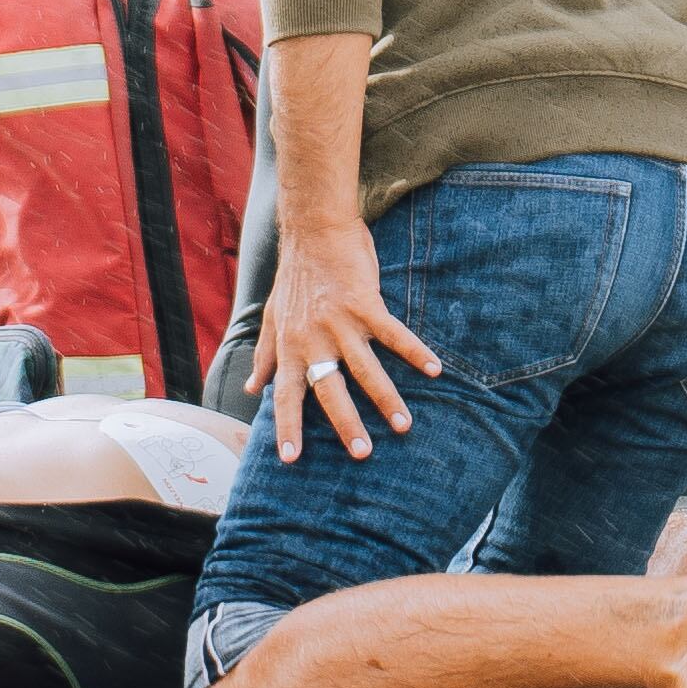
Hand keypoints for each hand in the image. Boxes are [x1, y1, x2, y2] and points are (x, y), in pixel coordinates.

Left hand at [256, 219, 440, 462]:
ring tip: (403, 425)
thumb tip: (252, 386)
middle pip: (329, 389)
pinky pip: (394, 333)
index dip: (288, 426)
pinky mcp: (365, 303)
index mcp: (290, 345)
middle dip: (346, 424)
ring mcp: (340, 321)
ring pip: (365, 368)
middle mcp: (313, 338)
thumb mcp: (272, 316)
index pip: (286, 394)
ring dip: (386, 399)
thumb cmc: (294, 276)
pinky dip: (415, 352)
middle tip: (361, 454)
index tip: (291, 458)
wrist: (313, 228)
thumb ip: (265, 354)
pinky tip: (434, 369)